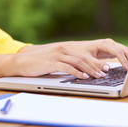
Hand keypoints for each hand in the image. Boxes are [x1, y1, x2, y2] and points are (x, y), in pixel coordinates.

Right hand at [13, 39, 127, 78]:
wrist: (21, 62)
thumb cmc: (38, 64)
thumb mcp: (54, 62)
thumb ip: (66, 63)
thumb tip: (80, 71)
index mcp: (65, 49)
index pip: (84, 55)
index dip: (96, 61)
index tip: (106, 67)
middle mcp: (62, 49)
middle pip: (83, 58)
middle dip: (96, 65)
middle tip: (106, 72)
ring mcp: (56, 55)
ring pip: (78, 62)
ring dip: (89, 69)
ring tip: (98, 76)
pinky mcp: (51, 62)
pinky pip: (67, 67)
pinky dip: (77, 72)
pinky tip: (83, 77)